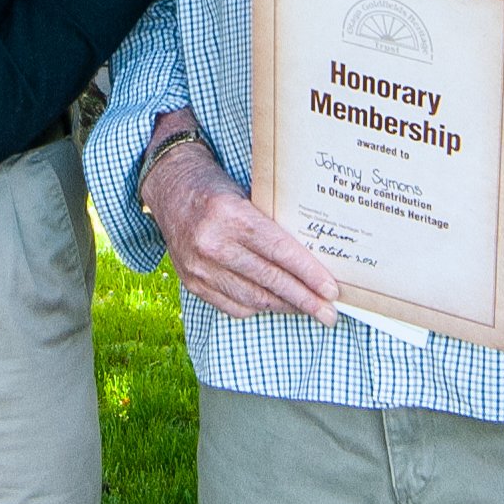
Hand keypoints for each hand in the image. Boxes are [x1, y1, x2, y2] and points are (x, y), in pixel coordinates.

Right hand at [143, 117, 339, 324]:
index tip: (331, 290)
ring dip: (285, 307)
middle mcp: (212, 244)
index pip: (279, 252)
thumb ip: (273, 227)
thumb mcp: (248, 195)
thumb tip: (315, 263)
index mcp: (230, 216)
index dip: (309, 274)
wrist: (171, 189)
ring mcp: (199, 267)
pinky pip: (233, 306)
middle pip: (270, 280)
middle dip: (305, 300)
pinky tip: (276, 304)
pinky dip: (258, 308)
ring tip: (307, 310)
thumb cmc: (218, 190)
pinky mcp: (192, 282)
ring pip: (253, 299)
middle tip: (329, 313)